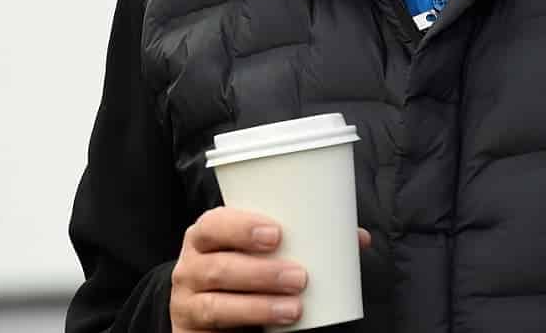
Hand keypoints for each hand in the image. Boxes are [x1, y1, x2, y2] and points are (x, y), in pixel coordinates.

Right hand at [169, 208, 372, 330]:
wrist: (209, 307)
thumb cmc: (242, 266)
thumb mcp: (262, 251)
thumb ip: (302, 240)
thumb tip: (358, 238)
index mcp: (207, 234)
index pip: (215, 224)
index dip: (242, 227)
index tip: (278, 234)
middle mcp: (190, 265)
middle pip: (219, 267)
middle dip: (262, 273)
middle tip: (301, 276)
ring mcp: (187, 301)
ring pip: (218, 305)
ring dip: (259, 307)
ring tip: (295, 308)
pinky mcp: (191, 331)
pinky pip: (213, 332)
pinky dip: (244, 327)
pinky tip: (270, 329)